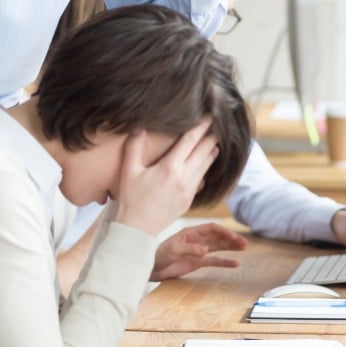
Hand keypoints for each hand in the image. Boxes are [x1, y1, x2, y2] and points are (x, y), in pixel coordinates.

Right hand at [115, 119, 218, 236]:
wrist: (138, 229)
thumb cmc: (131, 199)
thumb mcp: (129, 171)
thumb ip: (134, 147)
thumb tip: (139, 127)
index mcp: (169, 167)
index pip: (190, 141)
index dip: (201, 127)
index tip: (210, 117)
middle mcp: (183, 177)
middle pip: (204, 151)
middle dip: (210, 137)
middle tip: (216, 126)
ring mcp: (189, 189)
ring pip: (206, 165)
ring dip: (211, 152)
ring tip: (214, 142)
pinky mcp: (189, 199)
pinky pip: (202, 179)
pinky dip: (206, 168)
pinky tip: (205, 164)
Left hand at [150, 222, 247, 280]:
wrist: (152, 268)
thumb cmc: (160, 255)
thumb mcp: (173, 250)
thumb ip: (189, 249)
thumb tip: (206, 250)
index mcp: (191, 232)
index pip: (211, 229)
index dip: (223, 231)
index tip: (233, 237)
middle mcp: (197, 240)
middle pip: (218, 237)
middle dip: (231, 239)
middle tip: (244, 243)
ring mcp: (198, 251)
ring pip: (218, 247)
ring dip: (230, 248)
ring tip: (244, 248)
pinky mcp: (197, 262)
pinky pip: (214, 261)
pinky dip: (224, 262)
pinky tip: (234, 263)